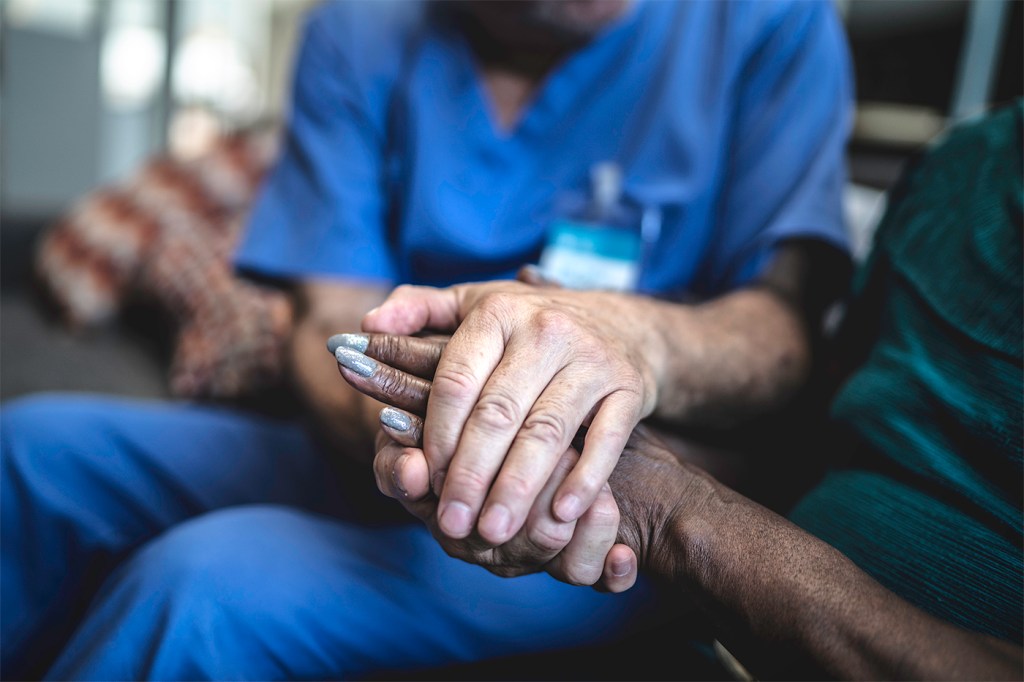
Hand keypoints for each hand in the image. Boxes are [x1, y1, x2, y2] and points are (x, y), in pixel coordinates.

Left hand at [329, 332, 638, 590]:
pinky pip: (605, 440)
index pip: (455, 382)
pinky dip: (584, 480)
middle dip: (469, 476)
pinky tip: (560, 513)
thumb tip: (363, 325)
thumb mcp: (474, 304)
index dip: (434, 436)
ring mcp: (592, 360)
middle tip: (450, 525)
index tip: (420, 480)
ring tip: (492, 532)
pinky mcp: (628, 388)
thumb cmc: (531, 324)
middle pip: (497, 414)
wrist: (624, 324)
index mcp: (498, 313)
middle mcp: (546, 331)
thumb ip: (417, 309)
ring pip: (547, 433)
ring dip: (517, 489)